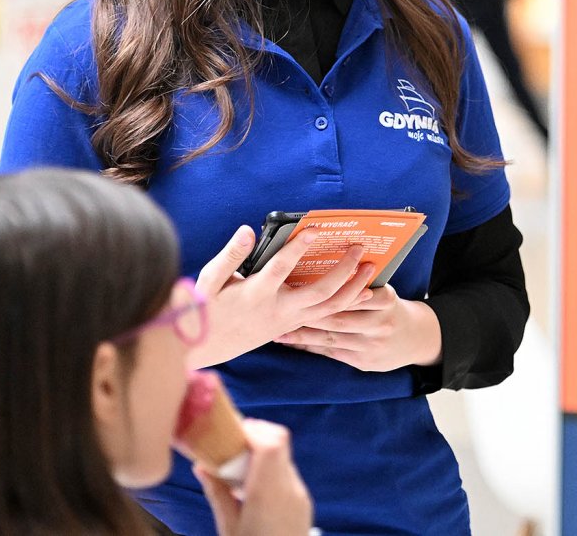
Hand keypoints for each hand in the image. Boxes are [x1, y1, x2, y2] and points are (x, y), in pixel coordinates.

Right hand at [187, 225, 375, 368]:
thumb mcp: (209, 280)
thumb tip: (248, 231)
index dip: (299, 247)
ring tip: (371, 267)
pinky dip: (346, 304)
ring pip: (330, 309)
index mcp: (256, 294)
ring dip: (353, 288)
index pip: (281, 268)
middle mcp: (278, 309)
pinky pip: (326, 318)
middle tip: (359, 248)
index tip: (316, 229)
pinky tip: (361, 291)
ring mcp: (289, 321)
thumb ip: (230, 255)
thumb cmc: (205, 308)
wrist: (205, 347)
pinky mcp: (293, 326)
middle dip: (344, 270)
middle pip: (320, 293)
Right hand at [196, 418, 312, 535]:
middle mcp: (290, 488)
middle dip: (255, 436)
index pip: (272, 443)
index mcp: (269, 494)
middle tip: (230, 446)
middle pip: (279, 442)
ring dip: (262, 452)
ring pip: (284, 456)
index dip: (253, 430)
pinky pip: (288, 472)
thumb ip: (217, 493)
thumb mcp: (228, 527)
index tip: (230, 433)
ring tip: (238, 467)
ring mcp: (300, 493)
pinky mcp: (303, 500)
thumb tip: (201, 466)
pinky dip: (271, 468)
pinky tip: (252, 484)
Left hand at [274, 285, 441, 372]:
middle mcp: (380, 324)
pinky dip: (312, 347)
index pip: (354, 293)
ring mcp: (372, 345)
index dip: (329, 289)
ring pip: (330, 338)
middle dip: (308, 314)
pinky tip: (293, 343)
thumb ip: (362, 284)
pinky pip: (333, 353)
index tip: (304, 282)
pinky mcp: (366, 362)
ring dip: (303, 334)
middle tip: (280, 308)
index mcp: (386, 299)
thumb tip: (329, 271)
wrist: (418, 338)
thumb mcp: (385, 290)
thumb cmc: (391, 307)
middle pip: (338, 317)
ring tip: (278, 330)